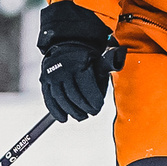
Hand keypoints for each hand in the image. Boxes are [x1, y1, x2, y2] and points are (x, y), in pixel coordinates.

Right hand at [39, 1, 117, 121]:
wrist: (65, 47)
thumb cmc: (86, 58)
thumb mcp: (99, 58)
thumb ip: (111, 61)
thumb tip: (123, 52)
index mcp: (79, 64)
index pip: (86, 88)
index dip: (93, 101)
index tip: (98, 107)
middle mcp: (63, 69)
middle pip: (74, 96)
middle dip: (84, 108)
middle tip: (91, 113)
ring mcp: (52, 76)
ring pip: (61, 99)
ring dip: (72, 111)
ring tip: (81, 116)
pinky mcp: (44, 81)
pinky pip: (49, 99)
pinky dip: (56, 111)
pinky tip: (63, 118)